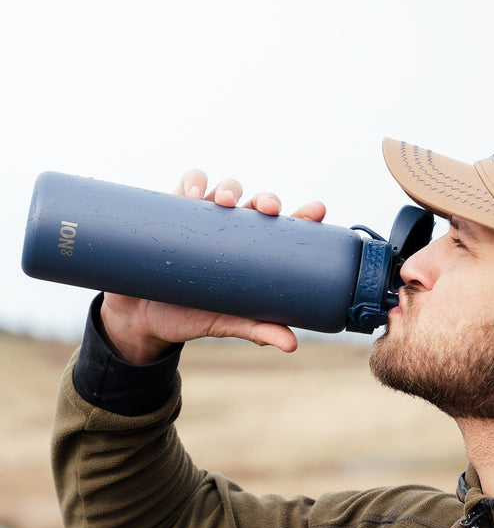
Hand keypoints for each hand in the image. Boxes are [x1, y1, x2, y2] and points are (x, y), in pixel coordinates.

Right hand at [100, 170, 325, 363]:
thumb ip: (258, 330)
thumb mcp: (226, 324)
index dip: (302, 216)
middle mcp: (230, 230)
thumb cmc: (192, 317)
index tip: (318, 211)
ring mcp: (202, 219)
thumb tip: (292, 345)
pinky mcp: (171, 213)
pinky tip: (194, 192)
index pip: (283, 228)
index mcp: (253, 251)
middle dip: (265, 199)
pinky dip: (192, 182)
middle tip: (268, 209)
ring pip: (224, 189)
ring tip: (226, 201)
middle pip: (255, 203)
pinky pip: (184, 186)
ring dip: (229, 188)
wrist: (142, 318)